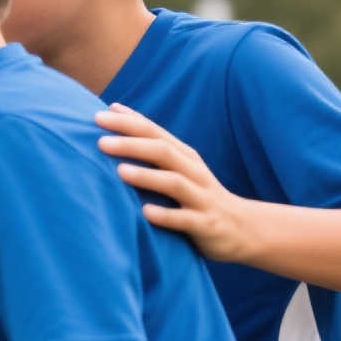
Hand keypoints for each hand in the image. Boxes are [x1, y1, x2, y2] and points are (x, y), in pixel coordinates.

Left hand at [95, 104, 252, 261]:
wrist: (243, 228)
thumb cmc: (197, 194)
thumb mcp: (178, 167)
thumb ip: (151, 145)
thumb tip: (115, 112)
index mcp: (184, 156)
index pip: (154, 133)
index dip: (127, 123)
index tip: (97, 116)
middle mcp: (193, 172)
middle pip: (163, 152)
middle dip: (132, 145)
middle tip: (100, 142)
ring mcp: (201, 198)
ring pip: (174, 182)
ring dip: (146, 176)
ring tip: (119, 171)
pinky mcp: (205, 224)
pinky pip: (185, 219)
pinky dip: (165, 215)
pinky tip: (145, 213)